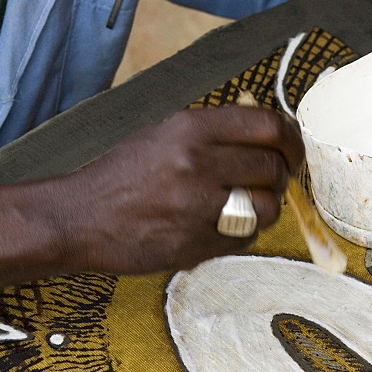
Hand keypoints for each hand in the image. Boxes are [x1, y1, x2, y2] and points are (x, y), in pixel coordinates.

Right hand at [50, 105, 303, 273]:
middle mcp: (196, 163)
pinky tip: (219, 226)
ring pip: (268, 207)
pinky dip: (243, 234)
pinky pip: (246, 239)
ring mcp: (196, 207)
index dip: (292, 139)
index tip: (292, 150)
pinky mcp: (195, 244)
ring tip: (244, 205)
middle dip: (280, 176)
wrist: (79, 218)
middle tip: (270, 181)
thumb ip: (212, 131)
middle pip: (273, 168)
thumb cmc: (122, 174)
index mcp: (189, 128)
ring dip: (265, 208)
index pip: (268, 126)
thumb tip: (267, 132)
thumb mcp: (161, 133)